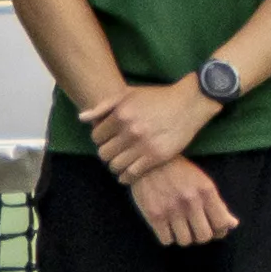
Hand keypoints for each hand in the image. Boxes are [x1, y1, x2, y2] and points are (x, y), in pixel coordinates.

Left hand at [89, 76, 217, 181]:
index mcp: (120, 115)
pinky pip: (132, 174)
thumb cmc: (157, 97)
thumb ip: (103, 106)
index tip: (107, 139)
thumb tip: (82, 119)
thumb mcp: (128, 94)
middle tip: (114, 151)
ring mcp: (143, 145)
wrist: (188, 103)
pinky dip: (126, 177)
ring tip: (121, 161)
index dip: (100, 139)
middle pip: (103, 153)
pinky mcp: (156, 157)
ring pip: (115, 166)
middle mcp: (130, 131)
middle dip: (106, 153)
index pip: (96, 137)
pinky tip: (127, 173)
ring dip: (115, 165)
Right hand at [135, 159, 239, 248]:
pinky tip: (167, 227)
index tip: (213, 229)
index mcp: (206, 192)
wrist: (148, 161)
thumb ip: (218, 204)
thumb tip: (233, 224)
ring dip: (184, 237)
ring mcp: (172, 209)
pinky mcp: (154, 215)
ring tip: (180, 227)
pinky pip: (166, 240)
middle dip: (201, 235)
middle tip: (195, 228)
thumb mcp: (202, 182)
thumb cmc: (179, 171)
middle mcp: (191, 202)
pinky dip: (168, 237)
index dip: (219, 231)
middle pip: (204, 237)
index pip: (221, 224)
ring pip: (185, 241)